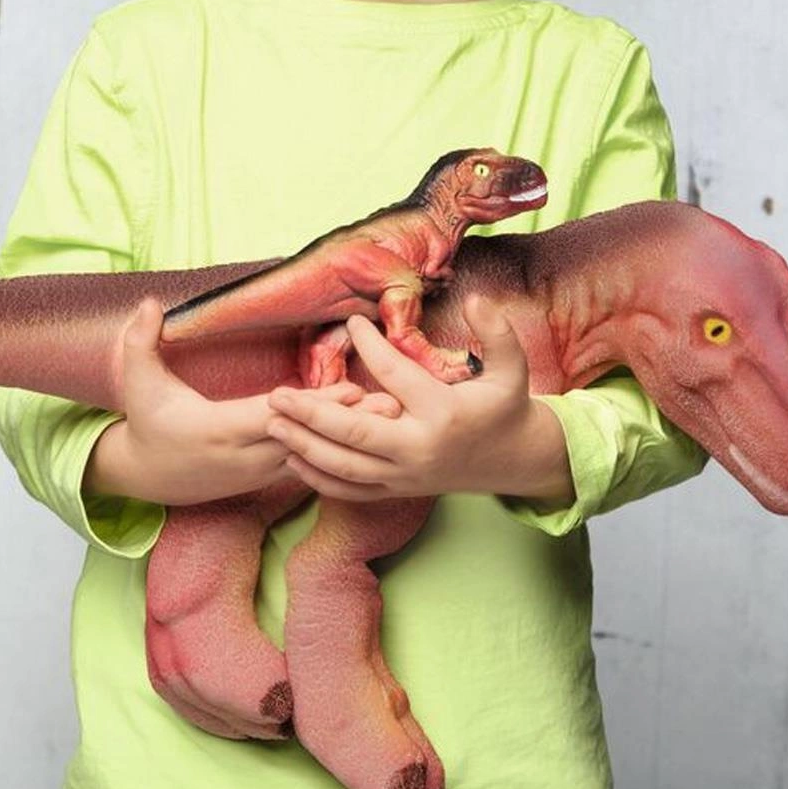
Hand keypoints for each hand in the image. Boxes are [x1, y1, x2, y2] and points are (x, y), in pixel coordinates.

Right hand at [84, 298, 370, 504]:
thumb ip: (140, 341)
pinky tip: (369, 438)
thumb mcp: (135, 381)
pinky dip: (337, 453)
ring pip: (314, 457)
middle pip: (306, 440)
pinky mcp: (265, 479)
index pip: (275, 418)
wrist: (143, 476)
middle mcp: (244, 457)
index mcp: (218, 430)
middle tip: (393, 405)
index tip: (352, 391)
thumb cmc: (145, 422)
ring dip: (351, 440)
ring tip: (394, 420)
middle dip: (349, 424)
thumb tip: (148, 303)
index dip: (314, 406)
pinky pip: (308, 468)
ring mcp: (257, 472)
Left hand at [266, 296, 573, 504]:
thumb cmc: (506, 406)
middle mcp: (419, 450)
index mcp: (444, 415)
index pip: (396, 377)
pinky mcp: (398, 490)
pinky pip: (351, 490)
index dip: (371, 347)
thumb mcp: (514, 367)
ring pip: (346, 467)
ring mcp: (405, 476)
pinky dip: (319, 478)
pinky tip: (292, 458)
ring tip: (272, 422)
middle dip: (312, 415)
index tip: (351, 323)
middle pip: (355, 435)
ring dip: (304, 446)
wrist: (514, 460)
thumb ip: (498, 331)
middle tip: (277, 393)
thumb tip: (475, 298)